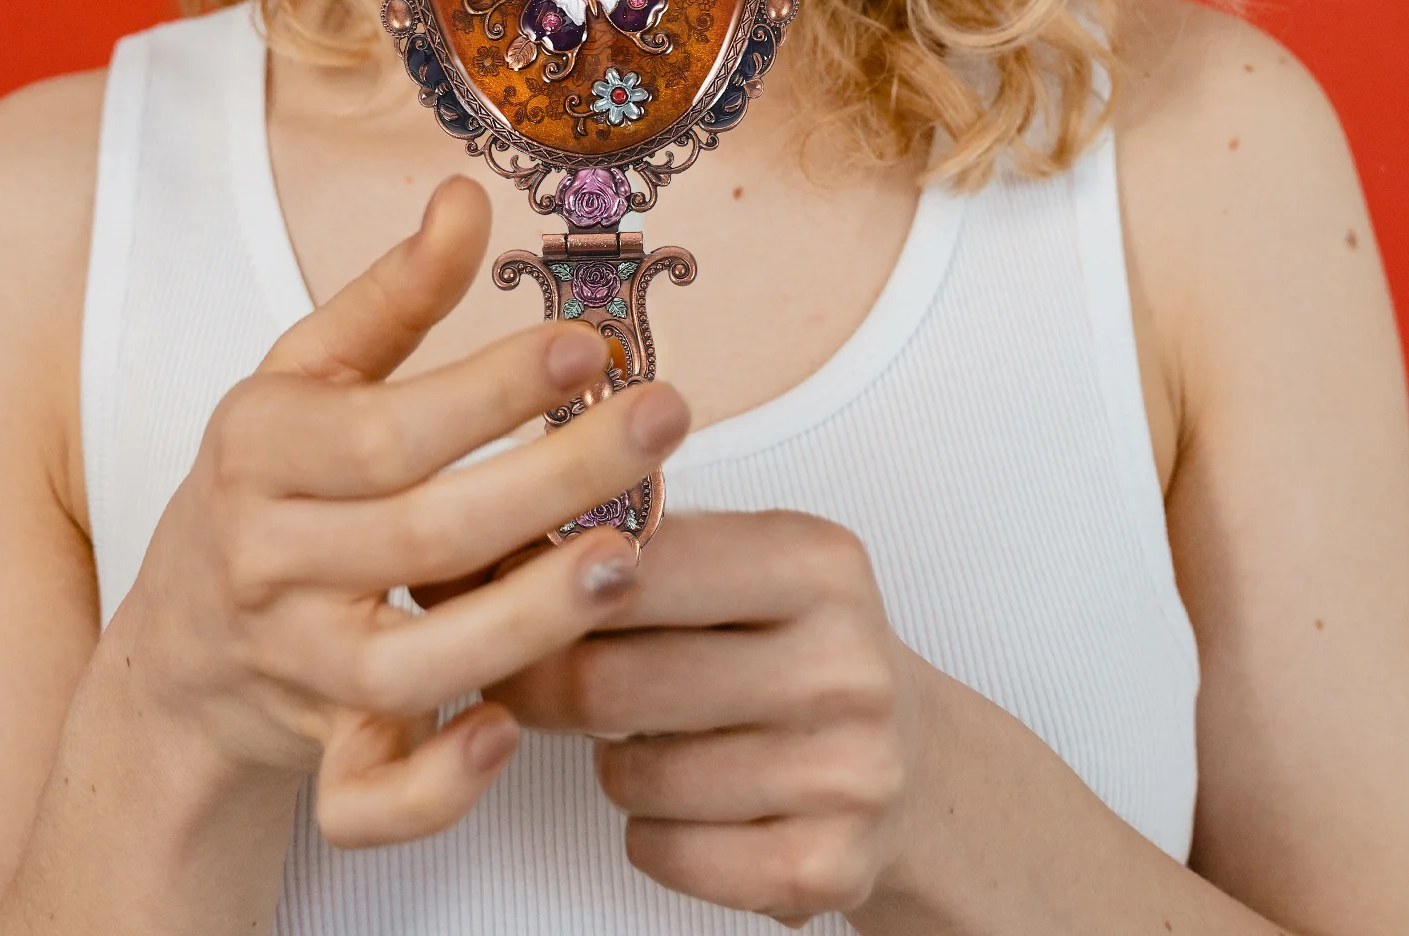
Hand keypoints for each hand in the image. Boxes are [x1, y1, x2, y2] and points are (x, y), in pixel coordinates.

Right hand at [111, 176, 690, 848]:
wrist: (180, 639)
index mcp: (263, 451)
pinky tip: (510, 728)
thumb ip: (393, 291)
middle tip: (662, 421)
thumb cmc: (272, 477)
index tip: (589, 344)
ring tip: (630, 556)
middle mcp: (270, 562)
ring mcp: (296, 667)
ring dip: (528, 617)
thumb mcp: (308, 371)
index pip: (385, 428)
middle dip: (553, 478)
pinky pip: (365, 796)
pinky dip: (434, 782)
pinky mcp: (320, 751)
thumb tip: (465, 194)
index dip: (490, 390)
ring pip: (409, 665)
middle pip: (420, 535)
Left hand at [485, 510, 923, 927]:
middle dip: (544, 685)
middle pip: (614, 684)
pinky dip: (650, 832)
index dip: (547, 588)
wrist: (911, 757)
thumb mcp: (749, 559)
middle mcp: (844, 665)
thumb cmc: (792, 643)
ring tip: (643, 736)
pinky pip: (666, 853)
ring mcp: (846, 772)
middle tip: (515, 678)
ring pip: (632, 778)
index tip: (498, 593)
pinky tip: (684, 799)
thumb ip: (649, 544)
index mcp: (818, 564)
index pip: (637, 569)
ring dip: (611, 762)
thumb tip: (502, 549)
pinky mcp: (828, 865)